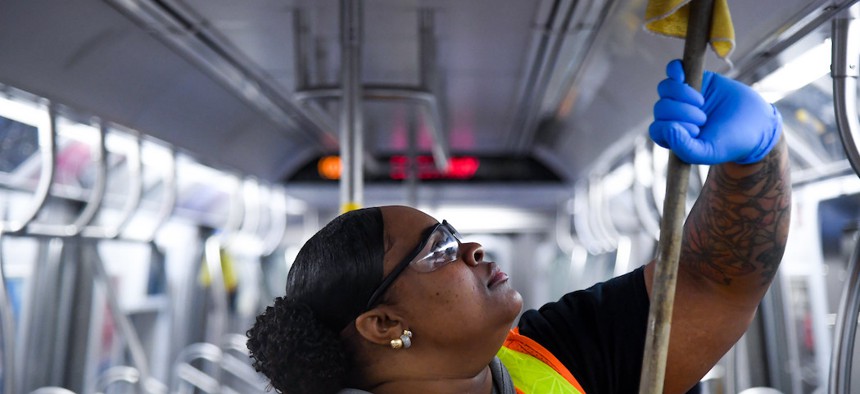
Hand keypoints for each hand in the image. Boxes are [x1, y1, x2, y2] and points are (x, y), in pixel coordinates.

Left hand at [649, 59, 782, 164]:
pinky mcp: (695, 78)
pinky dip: (674, 70)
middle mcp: (675, 116)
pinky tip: (681, 76)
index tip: (696, 130)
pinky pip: (674, 69)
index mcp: (675, 136)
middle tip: (703, 118)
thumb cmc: (731, 142)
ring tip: (700, 102)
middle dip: (680, 112)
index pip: (658, 129)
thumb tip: (667, 128)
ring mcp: (683, 96)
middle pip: (661, 108)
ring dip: (680, 93)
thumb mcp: (709, 152)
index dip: (672, 128)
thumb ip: (686, 148)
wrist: (756, 123)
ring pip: (665, 88)